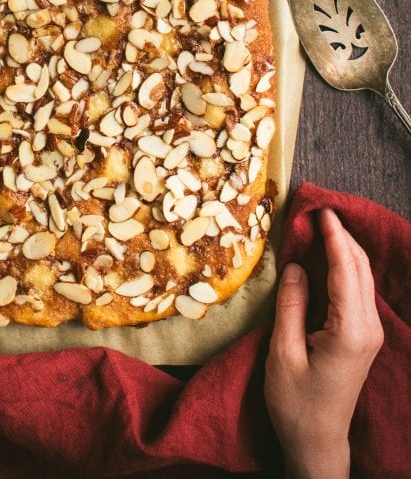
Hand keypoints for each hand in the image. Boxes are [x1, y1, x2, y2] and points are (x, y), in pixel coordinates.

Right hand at [264, 207, 383, 478]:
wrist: (318, 441)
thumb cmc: (295, 403)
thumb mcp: (283, 353)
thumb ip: (290, 305)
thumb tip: (295, 265)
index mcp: (349, 330)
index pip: (345, 270)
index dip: (334, 237)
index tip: (321, 210)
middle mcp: (367, 327)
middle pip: (359, 268)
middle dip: (341, 236)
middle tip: (317, 210)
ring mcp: (369, 332)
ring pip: (362, 277)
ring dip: (344, 249)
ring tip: (321, 226)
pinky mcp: (363, 336)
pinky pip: (357, 290)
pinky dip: (344, 266)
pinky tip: (327, 256)